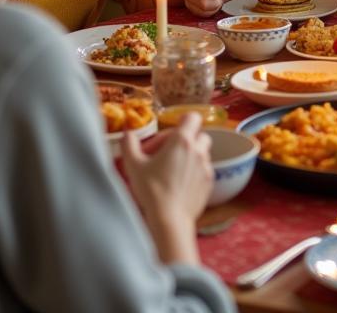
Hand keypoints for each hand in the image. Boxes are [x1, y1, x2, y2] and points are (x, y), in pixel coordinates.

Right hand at [121, 113, 212, 264]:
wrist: (169, 220)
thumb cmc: (151, 190)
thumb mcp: (133, 166)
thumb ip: (129, 145)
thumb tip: (127, 133)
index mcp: (181, 140)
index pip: (192, 117)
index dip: (183, 121)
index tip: (172, 133)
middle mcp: (198, 150)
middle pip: (199, 135)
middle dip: (187, 140)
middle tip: (170, 154)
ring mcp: (206, 166)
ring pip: (203, 153)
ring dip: (192, 156)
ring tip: (174, 170)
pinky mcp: (209, 182)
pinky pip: (205, 170)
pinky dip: (196, 172)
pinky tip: (181, 184)